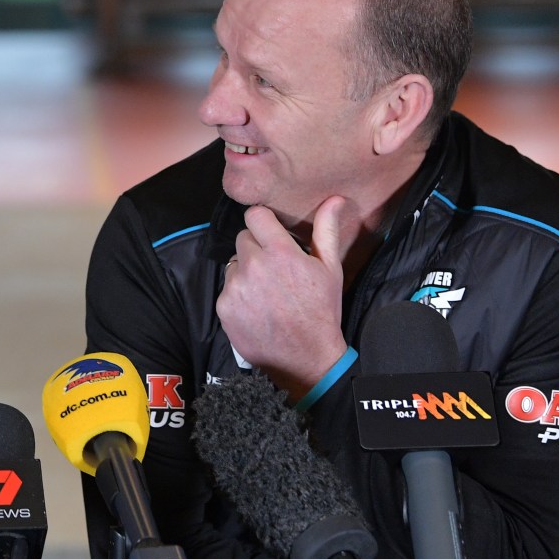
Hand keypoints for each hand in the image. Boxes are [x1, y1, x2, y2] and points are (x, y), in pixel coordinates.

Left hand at [215, 196, 349, 401]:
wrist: (306, 359)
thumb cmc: (322, 312)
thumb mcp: (330, 270)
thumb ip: (326, 230)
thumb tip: (334, 199)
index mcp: (280, 252)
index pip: (254, 215)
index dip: (263, 223)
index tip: (271, 233)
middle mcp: (254, 265)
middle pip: (243, 239)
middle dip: (256, 248)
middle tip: (274, 268)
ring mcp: (236, 287)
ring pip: (234, 264)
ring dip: (245, 271)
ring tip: (266, 291)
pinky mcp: (224, 306)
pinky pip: (227, 288)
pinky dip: (238, 295)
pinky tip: (256, 308)